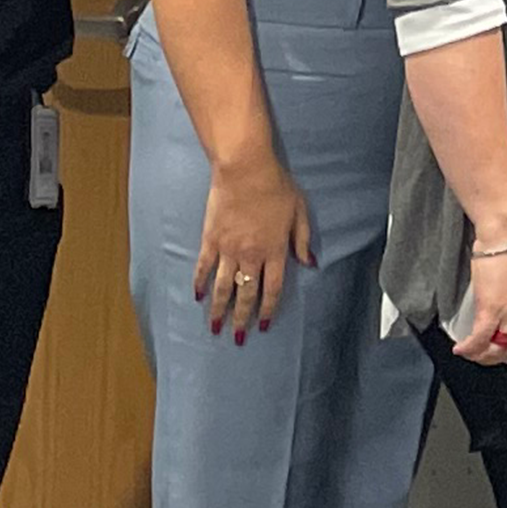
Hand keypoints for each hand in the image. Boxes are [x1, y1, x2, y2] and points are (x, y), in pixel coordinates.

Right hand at [194, 157, 313, 338]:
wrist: (245, 170)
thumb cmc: (276, 187)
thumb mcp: (300, 211)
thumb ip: (302, 239)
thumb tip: (309, 263)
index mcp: (275, 250)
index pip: (272, 288)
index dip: (267, 309)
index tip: (263, 325)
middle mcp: (251, 255)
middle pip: (246, 294)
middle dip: (242, 318)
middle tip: (238, 338)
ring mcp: (228, 249)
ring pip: (223, 287)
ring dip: (219, 309)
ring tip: (215, 327)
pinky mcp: (210, 239)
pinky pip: (203, 267)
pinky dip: (199, 283)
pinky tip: (197, 296)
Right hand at [450, 241, 506, 364]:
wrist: (503, 239)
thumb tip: (506, 313)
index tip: (498, 350)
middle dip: (494, 357)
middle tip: (481, 357)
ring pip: (494, 347)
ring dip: (479, 355)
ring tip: (468, 353)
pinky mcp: (490, 309)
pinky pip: (479, 338)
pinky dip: (468, 347)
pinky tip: (459, 348)